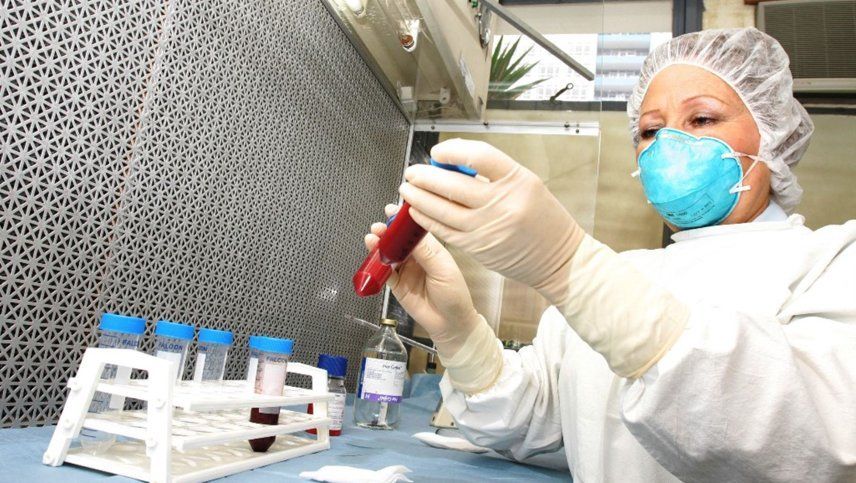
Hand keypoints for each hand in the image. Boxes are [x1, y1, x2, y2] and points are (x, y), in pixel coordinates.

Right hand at [365, 204, 480, 357]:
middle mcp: (417, 257)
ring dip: (379, 246)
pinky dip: (377, 265)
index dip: (403, 220)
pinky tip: (374, 258)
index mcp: (432, 249)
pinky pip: (384, 273)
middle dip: (387, 231)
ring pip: (388, 254)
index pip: (415, 230)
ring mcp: (406, 270)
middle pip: (398, 240)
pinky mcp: (397, 285)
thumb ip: (425, 252)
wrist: (450, 324)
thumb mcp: (443, 270)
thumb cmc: (455, 296)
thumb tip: (410, 234)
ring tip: (372, 239)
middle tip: (378, 227)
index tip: (392, 211)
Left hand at [398, 139, 584, 305]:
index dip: (452, 150)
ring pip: (442, 209)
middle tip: (411, 171)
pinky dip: (427, 219)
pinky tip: (417, 211)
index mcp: (518, 180)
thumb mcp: (527, 184)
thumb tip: (451, 162)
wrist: (557, 259)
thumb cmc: (543, 218)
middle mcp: (502, 203)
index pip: (478, 155)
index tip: (437, 152)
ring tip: (407, 188)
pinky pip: (445, 231)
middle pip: (452, 184)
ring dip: (418, 198)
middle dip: (424, 176)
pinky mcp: (478, 248)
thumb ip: (492, 173)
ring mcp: (488, 228)